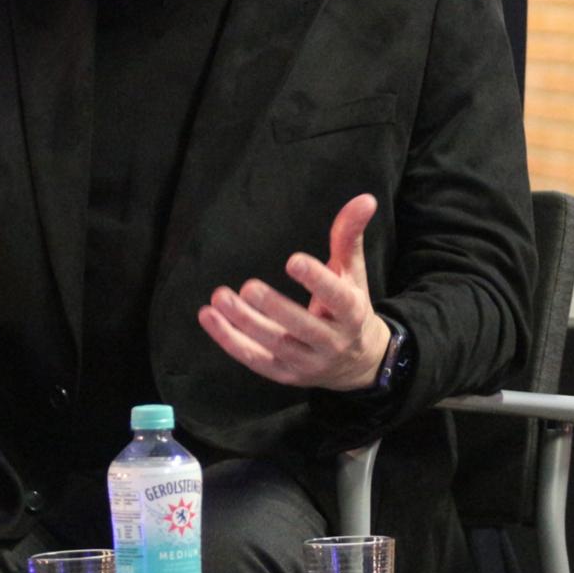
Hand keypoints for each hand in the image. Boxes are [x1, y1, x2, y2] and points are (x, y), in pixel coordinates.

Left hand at [198, 193, 392, 391]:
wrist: (357, 363)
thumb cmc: (350, 307)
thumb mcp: (353, 273)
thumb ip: (350, 236)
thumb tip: (365, 198)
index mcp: (352, 313)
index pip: (337, 298)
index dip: (317, 280)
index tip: (293, 260)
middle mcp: (332, 342)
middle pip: (301, 327)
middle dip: (274, 308)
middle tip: (248, 287)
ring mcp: (307, 362)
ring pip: (274, 345)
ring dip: (244, 323)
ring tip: (220, 298)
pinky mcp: (284, 374)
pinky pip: (254, 359)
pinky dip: (229, 340)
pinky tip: (208, 317)